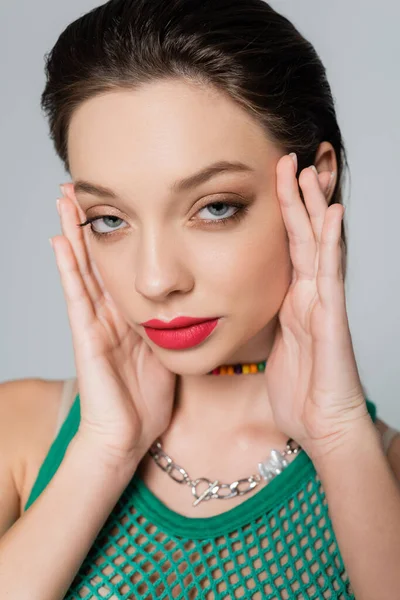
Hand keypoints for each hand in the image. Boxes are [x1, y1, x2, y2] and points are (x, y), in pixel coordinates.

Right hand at [50, 184, 176, 466]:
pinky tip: (60, 243)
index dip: (118, 234)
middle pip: (98, 259)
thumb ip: (173, 325)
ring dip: (74, 234)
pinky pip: (76, 299)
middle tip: (80, 187)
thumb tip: (194, 301)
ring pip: (83, 270)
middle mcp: (110, 314)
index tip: (117, 202)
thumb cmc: (149, 398)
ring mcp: (95, 324)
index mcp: (130, 315)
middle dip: (89, 224)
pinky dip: (68, 271)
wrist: (129, 436)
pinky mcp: (88, 339)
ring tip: (65, 200)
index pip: (121, 266)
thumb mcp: (167, 352)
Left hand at [264, 154, 369, 459]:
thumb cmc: (300, 391)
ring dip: (313, 209)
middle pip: (303, 238)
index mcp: (293, 300)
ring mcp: (323, 304)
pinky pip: (330, 275)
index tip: (271, 182)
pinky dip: (330, 243)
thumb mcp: (273, 347)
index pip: (287, 248)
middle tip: (289, 160)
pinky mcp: (331, 319)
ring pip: (318, 246)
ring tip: (309, 172)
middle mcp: (310, 295)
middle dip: (296, 200)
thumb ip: (268, 320)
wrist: (322, 426)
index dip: (281, 216)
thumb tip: (247, 301)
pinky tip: (331, 215)